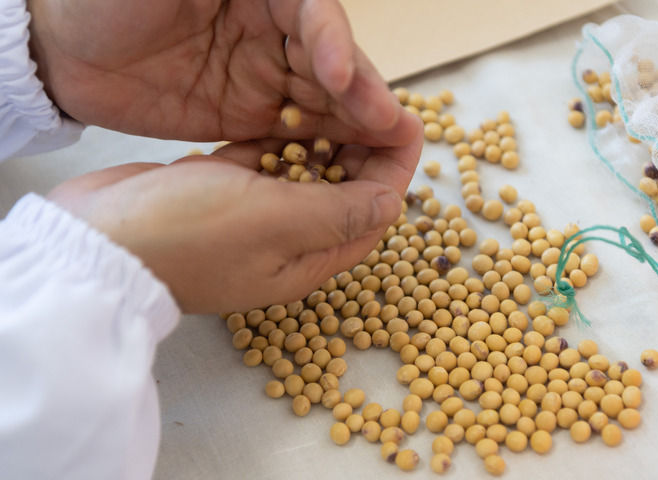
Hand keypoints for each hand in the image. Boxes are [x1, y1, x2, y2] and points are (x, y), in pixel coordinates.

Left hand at [28, 0, 414, 146]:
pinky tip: (339, 174)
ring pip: (324, 107)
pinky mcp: (246, 118)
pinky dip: (319, 154)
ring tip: (385, 163)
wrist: (61, 51)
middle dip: (365, 100)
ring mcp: (261, 80)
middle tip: (396, 135)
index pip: (316, 17)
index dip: (337, 47)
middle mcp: (272, 36)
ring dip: (354, 133)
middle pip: (333, 68)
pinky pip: (294, 138)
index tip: (345, 81)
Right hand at [47, 135, 421, 313]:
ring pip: (304, 172)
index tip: (410, 126)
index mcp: (308, 258)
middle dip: (362, 149)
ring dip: (322, 139)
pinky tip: (289, 111)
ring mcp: (250, 215)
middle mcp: (285, 240)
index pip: (371, 213)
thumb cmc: (186, 237)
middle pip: (342, 191)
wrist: (98, 243)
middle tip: (374, 104)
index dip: (394, 170)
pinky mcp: (219, 190)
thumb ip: (338, 211)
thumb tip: (393, 203)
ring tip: (338, 97)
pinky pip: (263, 161)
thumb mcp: (275, 222)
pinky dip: (278, 138)